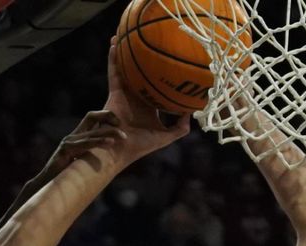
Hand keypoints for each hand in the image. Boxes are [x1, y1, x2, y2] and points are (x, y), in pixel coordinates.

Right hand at [41, 110, 127, 180]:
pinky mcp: (65, 151)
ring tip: (124, 137)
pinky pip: (85, 144)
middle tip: (124, 129)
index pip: (92, 118)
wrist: (47, 186)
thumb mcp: (82, 162)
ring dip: (110, 132)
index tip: (120, 124)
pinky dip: (99, 142)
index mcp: (77, 137)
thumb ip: (92, 155)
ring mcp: (68, 143)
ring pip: (91, 132)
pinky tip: (110, 143)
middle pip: (91, 117)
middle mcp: (72, 137)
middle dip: (109, 118)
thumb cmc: (65, 177)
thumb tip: (111, 155)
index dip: (106, 116)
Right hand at [104, 37, 189, 161]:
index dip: (159, 74)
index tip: (167, 63)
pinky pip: (114, 72)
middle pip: (138, 73)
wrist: (121, 149)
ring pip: (124, 69)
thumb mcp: (167, 136)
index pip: (154, 86)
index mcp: (147, 105)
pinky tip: (115, 45)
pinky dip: (113, 59)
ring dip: (124, 52)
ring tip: (124, 35)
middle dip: (140, 59)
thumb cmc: (141, 146)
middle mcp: (135, 97)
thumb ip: (180, 128)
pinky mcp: (114, 93)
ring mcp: (124, 94)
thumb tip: (192, 113)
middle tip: (144, 42)